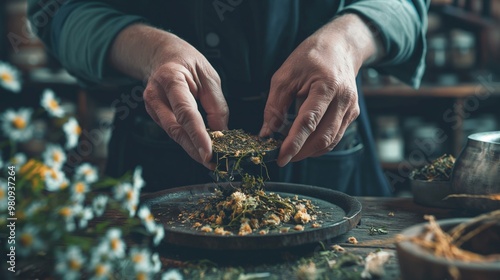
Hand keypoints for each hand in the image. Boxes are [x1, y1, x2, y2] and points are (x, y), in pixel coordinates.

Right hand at [110, 25, 228, 168]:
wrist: (162, 55)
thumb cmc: (187, 61)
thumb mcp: (209, 76)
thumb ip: (216, 105)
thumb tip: (222, 132)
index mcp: (171, 79)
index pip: (186, 112)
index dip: (198, 135)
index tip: (209, 153)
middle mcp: (156, 95)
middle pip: (176, 130)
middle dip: (195, 149)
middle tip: (213, 162)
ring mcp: (152, 106)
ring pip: (174, 134)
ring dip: (192, 148)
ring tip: (211, 158)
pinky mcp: (155, 115)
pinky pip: (174, 131)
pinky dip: (188, 140)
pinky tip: (200, 147)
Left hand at [260, 14, 382, 166]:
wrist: (340, 47)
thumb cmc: (309, 58)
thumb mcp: (285, 76)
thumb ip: (274, 106)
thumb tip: (266, 134)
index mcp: (326, 86)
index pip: (308, 122)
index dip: (294, 143)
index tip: (281, 158)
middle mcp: (343, 99)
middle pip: (322, 137)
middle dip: (301, 152)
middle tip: (283, 157)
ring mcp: (351, 108)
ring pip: (330, 141)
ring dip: (310, 151)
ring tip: (292, 151)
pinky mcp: (352, 114)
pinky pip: (335, 136)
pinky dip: (319, 144)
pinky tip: (305, 143)